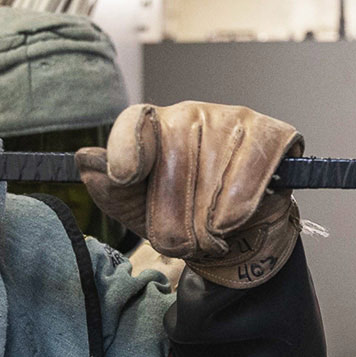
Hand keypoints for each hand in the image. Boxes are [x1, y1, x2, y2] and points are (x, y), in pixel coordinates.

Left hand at [77, 102, 303, 288]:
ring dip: (207, 220)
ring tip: (209, 236)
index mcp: (153, 127)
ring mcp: (231, 119)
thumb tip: (86, 160)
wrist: (238, 241)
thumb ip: (109, 189)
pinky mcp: (269, 132)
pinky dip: (238, 205)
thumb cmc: (184, 220)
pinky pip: (250, 169)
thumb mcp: (139, 213)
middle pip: (174, 159)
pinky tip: (230, 222)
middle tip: (181, 242)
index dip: (127, 148)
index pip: (135, 121)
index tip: (124, 177)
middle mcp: (190, 114)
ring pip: (213, 170)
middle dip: (175, 215)